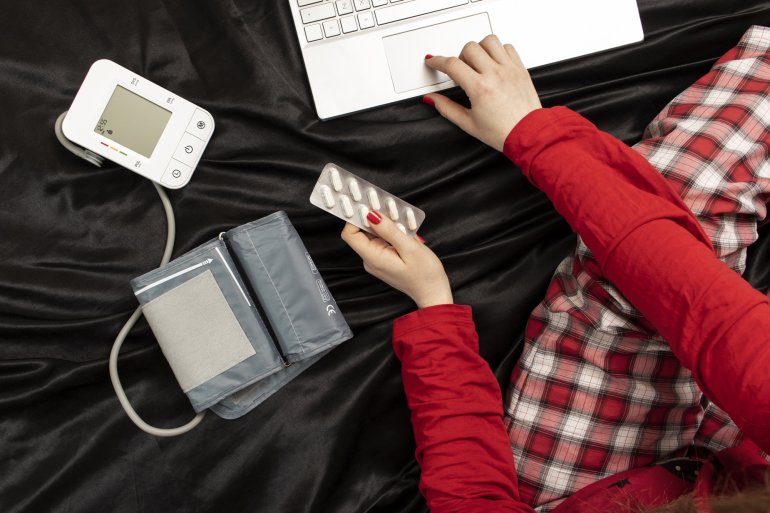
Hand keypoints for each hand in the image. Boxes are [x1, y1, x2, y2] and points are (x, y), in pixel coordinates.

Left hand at [341, 211, 452, 308]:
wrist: (433, 292)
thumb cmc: (425, 274)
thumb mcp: (410, 248)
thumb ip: (389, 230)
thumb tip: (371, 214)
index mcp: (373, 258)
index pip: (350, 234)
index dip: (356, 217)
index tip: (369, 205)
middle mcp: (371, 259)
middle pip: (361, 232)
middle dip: (373, 217)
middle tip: (389, 206)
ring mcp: (376, 260)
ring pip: (372, 234)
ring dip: (384, 223)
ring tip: (401, 218)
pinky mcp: (384, 259)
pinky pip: (381, 240)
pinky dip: (390, 231)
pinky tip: (403, 228)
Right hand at [424, 35, 541, 151]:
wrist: (528, 134)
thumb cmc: (502, 132)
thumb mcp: (468, 123)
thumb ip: (446, 108)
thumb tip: (432, 99)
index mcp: (480, 88)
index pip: (452, 65)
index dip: (437, 61)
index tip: (433, 62)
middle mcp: (495, 74)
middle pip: (469, 48)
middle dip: (459, 57)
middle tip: (461, 71)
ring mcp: (509, 69)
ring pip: (489, 41)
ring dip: (479, 49)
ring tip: (478, 64)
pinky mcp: (520, 68)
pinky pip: (507, 47)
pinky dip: (497, 51)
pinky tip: (494, 63)